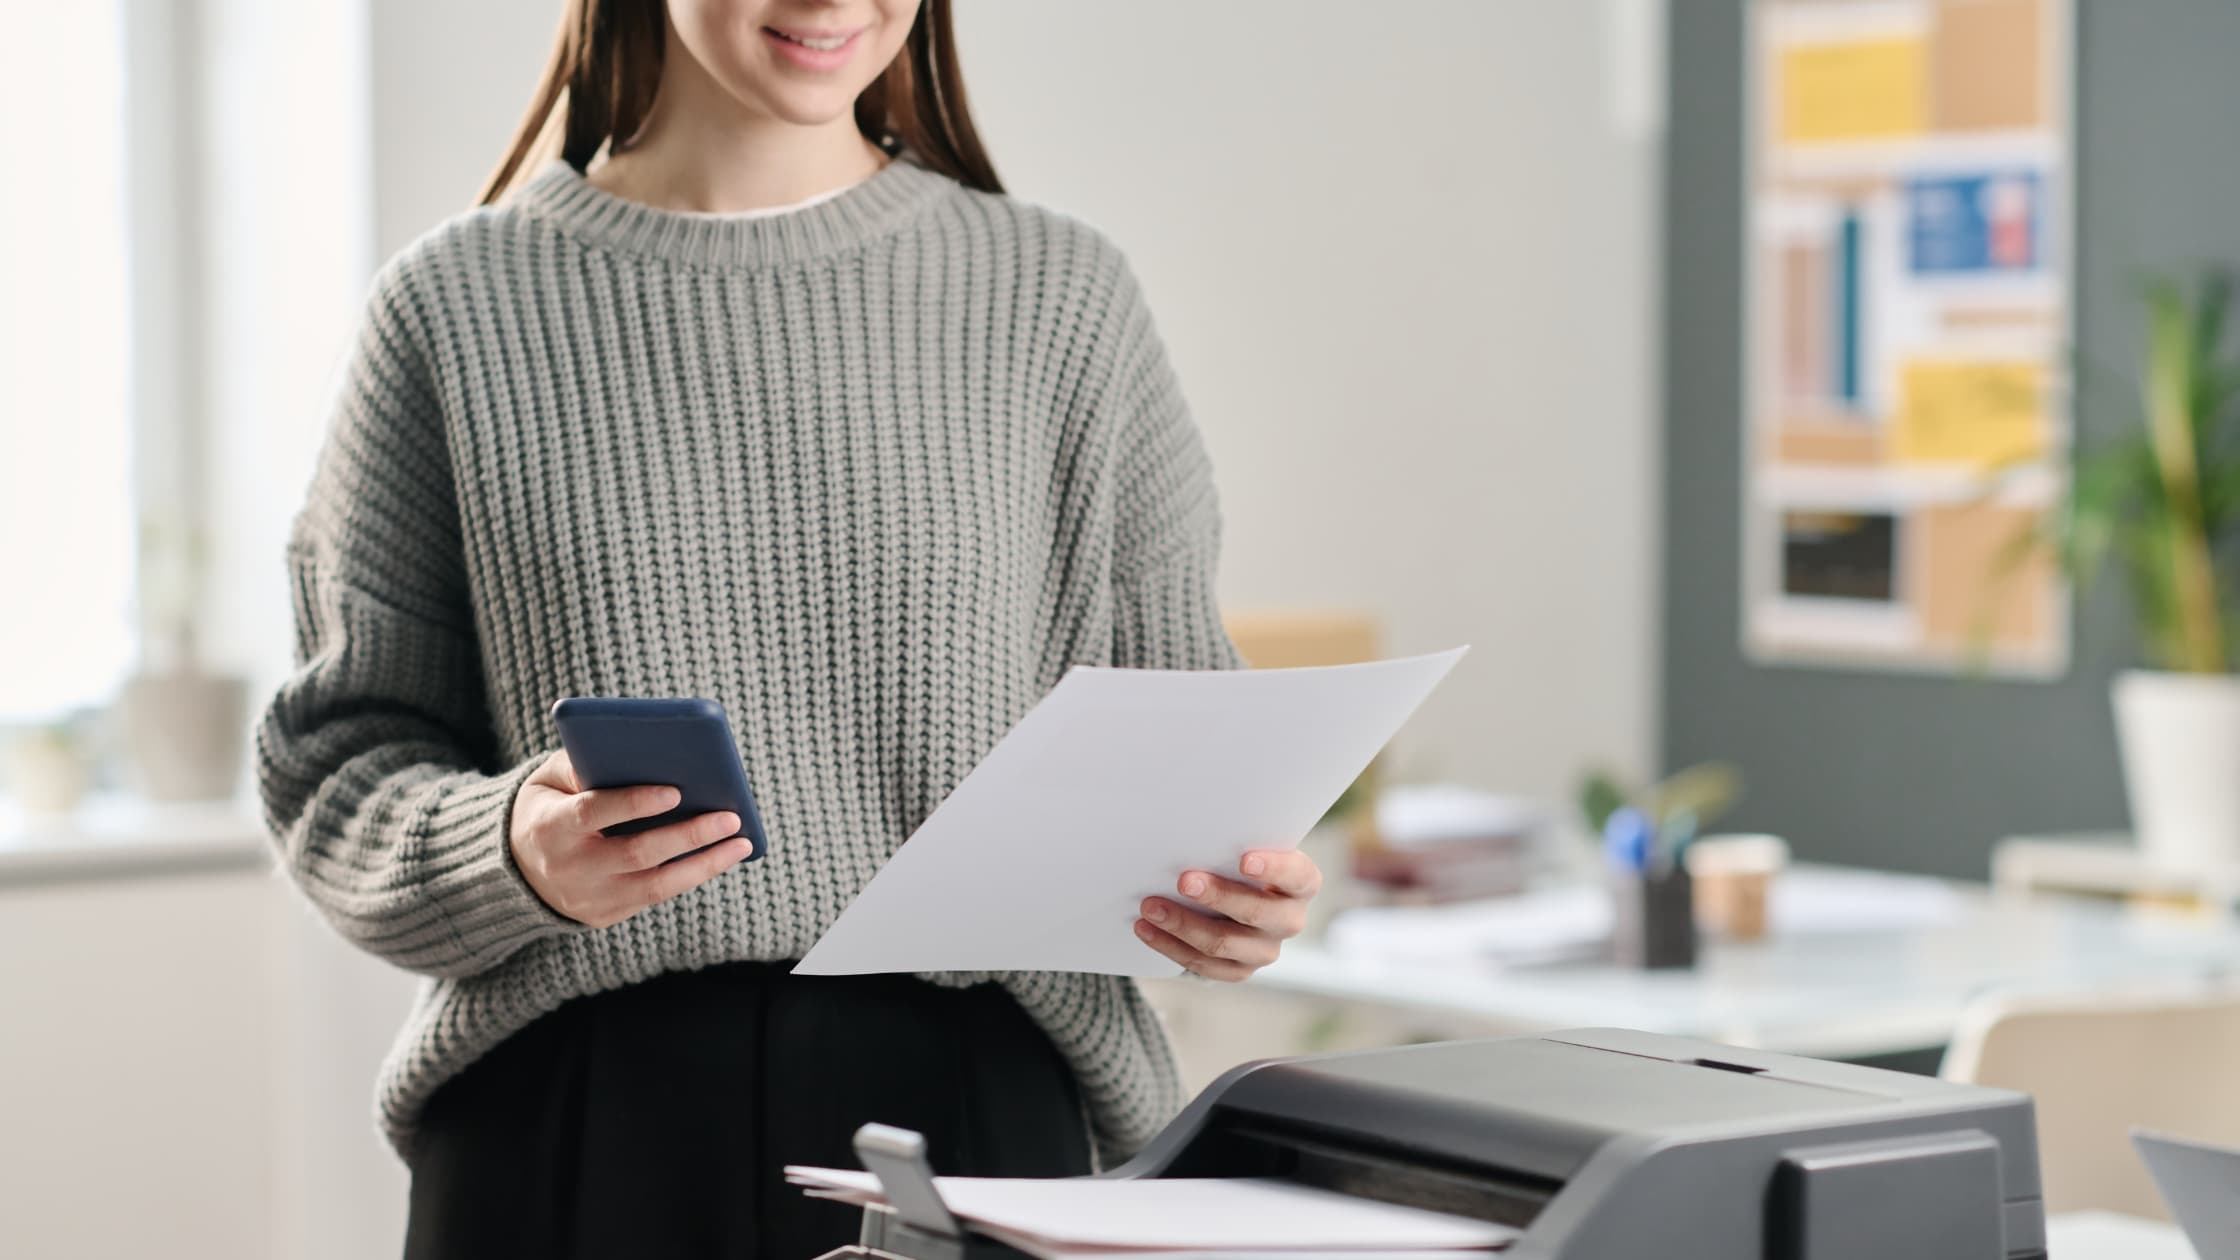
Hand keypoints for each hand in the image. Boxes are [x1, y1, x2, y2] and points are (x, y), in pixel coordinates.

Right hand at [509, 750, 753, 928]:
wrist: (513, 869)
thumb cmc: (547, 807)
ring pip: (655, 886)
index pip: (593, 814)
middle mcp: (568, 868)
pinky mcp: (604, 917)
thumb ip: (582, 764)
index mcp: (550, 828)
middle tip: (730, 817)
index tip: (676, 790)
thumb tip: (638, 757)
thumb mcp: (548, 780)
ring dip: (704, 864)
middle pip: (635, 854)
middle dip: (687, 835)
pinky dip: (690, 876)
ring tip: (742, 842)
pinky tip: (720, 856)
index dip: (633, 803)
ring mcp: (587, 899)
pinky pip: (655, 897)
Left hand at [1134, 849, 1321, 980]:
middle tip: (1184, 880)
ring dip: (1183, 924)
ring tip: (1151, 907)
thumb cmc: (1238, 862)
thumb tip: (1194, 834)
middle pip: (1257, 913)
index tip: (1245, 859)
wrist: (1236, 898)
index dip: (1274, 868)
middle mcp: (1290, 919)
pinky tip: (1147, 929)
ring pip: (1224, 943)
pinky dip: (1170, 946)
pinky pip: (1204, 965)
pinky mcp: (1240, 970)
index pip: (1297, 875)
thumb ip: (1233, 843)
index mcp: (1302, 883)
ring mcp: (1265, 950)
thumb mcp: (1244, 848)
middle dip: (1217, 896)